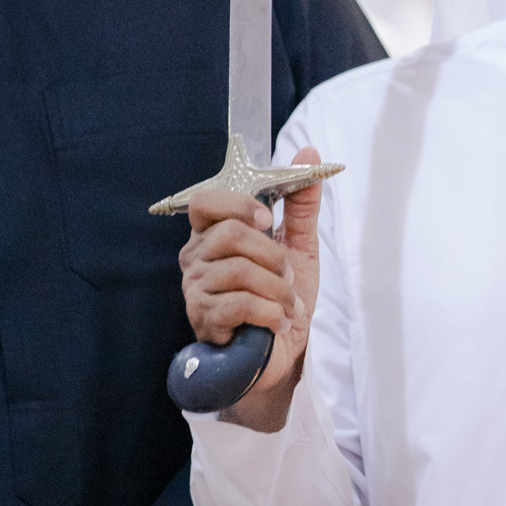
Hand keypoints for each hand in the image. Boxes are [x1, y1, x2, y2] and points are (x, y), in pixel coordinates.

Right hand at [179, 147, 323, 429]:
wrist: (282, 352)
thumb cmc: (283, 297)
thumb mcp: (299, 245)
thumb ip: (300, 202)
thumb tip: (309, 152)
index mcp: (214, 234)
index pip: (205, 201)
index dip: (241, 205)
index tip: (270, 219)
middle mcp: (197, 258)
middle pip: (229, 234)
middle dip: (273, 254)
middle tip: (286, 274)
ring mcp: (196, 290)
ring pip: (240, 270)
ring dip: (278, 289)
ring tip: (286, 304)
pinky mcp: (204, 321)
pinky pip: (241, 304)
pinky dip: (271, 312)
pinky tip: (278, 322)